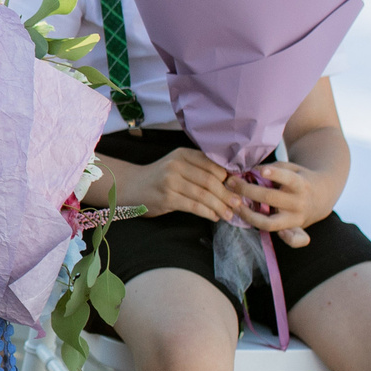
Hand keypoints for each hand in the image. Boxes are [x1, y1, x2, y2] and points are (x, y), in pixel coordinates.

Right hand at [107, 147, 237, 221]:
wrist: (131, 187)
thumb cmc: (160, 178)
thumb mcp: (178, 165)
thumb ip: (200, 169)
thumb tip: (231, 182)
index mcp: (183, 154)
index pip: (214, 165)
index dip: (229, 178)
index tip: (239, 188)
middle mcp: (177, 165)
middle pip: (211, 180)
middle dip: (227, 194)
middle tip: (238, 204)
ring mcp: (170, 181)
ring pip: (204, 195)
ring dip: (220, 206)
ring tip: (229, 214)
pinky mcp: (167, 198)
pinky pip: (193, 206)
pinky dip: (207, 213)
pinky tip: (214, 216)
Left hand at [232, 161, 324, 246]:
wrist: (322, 197)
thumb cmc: (299, 179)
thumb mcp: (292, 168)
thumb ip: (275, 168)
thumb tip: (249, 170)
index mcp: (301, 184)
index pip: (288, 179)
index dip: (275, 174)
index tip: (260, 170)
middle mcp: (299, 203)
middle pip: (271, 198)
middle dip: (247, 190)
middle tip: (230, 182)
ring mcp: (296, 219)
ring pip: (270, 223)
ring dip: (248, 215)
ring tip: (234, 205)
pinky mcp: (294, 231)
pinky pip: (291, 240)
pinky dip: (283, 238)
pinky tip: (264, 231)